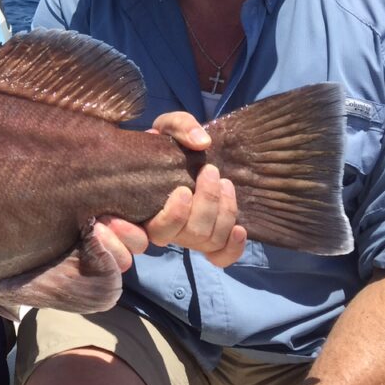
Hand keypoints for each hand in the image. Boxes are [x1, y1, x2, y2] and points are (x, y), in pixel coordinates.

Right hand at [145, 111, 246, 265]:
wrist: (178, 156)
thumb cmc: (166, 144)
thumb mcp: (168, 126)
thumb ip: (181, 126)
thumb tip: (202, 143)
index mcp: (143, 208)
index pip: (155, 229)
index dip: (171, 217)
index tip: (182, 190)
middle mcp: (163, 228)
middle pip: (188, 234)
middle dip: (206, 202)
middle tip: (211, 171)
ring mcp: (186, 237)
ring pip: (207, 241)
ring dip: (223, 212)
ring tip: (225, 184)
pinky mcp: (207, 240)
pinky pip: (219, 258)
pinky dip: (233, 248)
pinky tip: (240, 229)